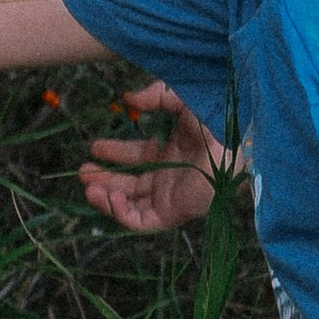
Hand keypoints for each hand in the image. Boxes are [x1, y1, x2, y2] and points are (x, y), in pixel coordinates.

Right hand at [77, 81, 232, 236]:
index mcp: (173, 152)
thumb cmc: (216, 119)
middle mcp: (171, 176)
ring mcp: (171, 196)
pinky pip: (142, 222)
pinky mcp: (174, 211)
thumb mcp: (181, 99)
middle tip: (83, 171)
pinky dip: (121, 214)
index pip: (138, 157)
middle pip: (130, 185)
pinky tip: (109, 197)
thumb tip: (128, 99)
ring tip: (88, 186)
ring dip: (107, 199)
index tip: (94, 147)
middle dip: (104, 179)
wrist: (236, 142)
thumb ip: (155, 96)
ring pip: (132, 207)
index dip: (115, 153)